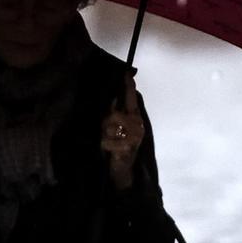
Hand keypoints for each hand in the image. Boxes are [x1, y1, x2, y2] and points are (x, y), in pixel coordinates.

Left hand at [102, 73, 144, 190]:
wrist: (124, 168)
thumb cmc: (119, 145)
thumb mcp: (118, 127)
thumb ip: (117, 111)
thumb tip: (114, 95)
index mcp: (135, 118)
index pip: (131, 99)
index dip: (128, 87)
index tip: (126, 74)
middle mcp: (138, 126)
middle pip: (113, 115)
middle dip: (105, 122)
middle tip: (105, 131)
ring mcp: (134, 138)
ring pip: (110, 128)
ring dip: (104, 135)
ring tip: (108, 141)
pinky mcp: (127, 149)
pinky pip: (108, 142)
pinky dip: (104, 146)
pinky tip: (108, 150)